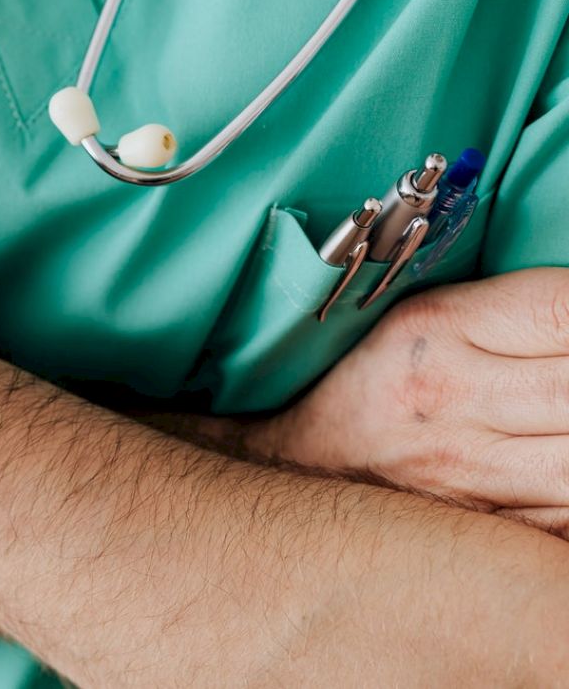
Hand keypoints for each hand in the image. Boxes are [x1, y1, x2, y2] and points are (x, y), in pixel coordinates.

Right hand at [244, 268, 568, 534]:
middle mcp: (448, 394)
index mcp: (435, 326)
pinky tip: (557, 465)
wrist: (292, 467)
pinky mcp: (483, 528)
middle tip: (568, 391)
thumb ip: (513, 314)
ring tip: (562, 427)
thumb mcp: (422, 320)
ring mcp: (466, 470)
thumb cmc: (371, 387)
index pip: (563, 306)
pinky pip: (568, 519)